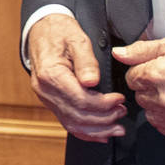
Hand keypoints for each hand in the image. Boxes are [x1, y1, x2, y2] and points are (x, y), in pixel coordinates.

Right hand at [26, 14, 125, 141]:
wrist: (42, 29)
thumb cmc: (59, 31)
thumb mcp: (76, 39)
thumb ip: (86, 61)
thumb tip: (92, 81)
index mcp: (50, 74)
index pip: (79, 99)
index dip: (103, 104)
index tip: (119, 100)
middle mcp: (45, 89)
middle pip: (77, 115)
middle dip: (103, 119)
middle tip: (122, 113)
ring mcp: (46, 97)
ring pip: (72, 123)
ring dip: (97, 130)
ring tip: (117, 128)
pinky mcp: (50, 101)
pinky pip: (67, 121)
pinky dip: (85, 131)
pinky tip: (100, 135)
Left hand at [112, 33, 164, 139]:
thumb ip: (142, 50)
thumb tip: (119, 53)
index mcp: (155, 74)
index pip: (130, 78)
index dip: (142, 72)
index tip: (157, 69)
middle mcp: (162, 98)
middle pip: (139, 96)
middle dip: (150, 87)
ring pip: (150, 112)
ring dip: (157, 104)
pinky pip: (163, 127)